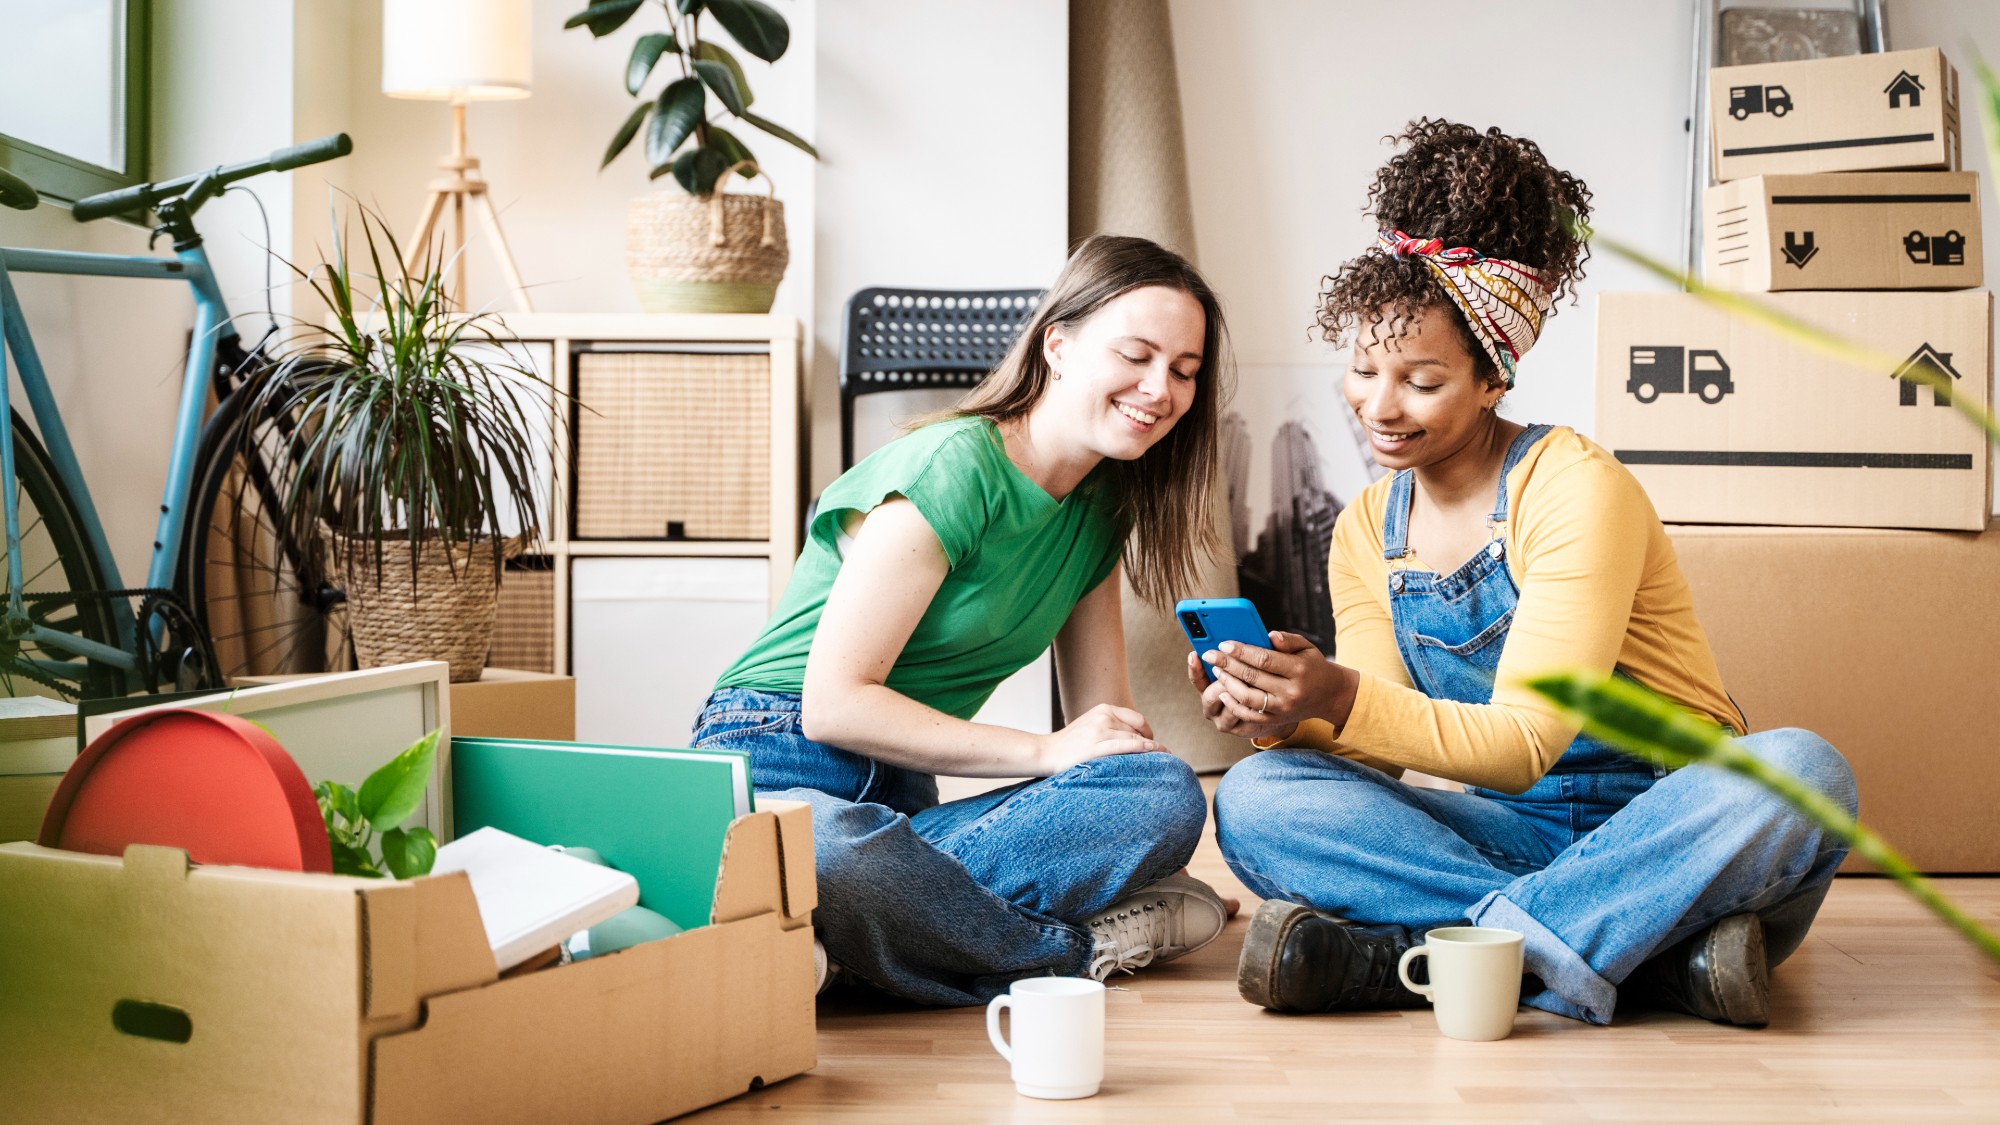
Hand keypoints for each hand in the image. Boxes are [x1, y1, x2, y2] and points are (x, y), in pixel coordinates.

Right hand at [1033, 703, 1162, 773]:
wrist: (1046, 752)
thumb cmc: (1070, 744)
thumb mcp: (1091, 725)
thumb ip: (1111, 726)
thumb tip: (1136, 737)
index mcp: (1103, 709)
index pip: (1136, 719)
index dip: (1148, 732)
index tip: (1152, 744)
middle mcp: (1103, 716)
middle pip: (1138, 730)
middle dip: (1150, 743)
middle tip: (1159, 756)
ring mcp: (1100, 730)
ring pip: (1136, 739)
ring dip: (1152, 749)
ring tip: (1163, 759)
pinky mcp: (1098, 746)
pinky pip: (1129, 747)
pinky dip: (1145, 750)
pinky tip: (1153, 755)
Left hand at [1190, 632, 1353, 739]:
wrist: (1329, 696)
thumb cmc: (1313, 666)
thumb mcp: (1307, 647)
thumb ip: (1288, 639)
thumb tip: (1268, 635)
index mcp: (1298, 670)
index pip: (1264, 659)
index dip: (1241, 651)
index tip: (1224, 643)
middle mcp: (1290, 692)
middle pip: (1252, 677)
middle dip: (1227, 664)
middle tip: (1210, 654)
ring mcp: (1283, 709)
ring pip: (1247, 697)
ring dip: (1228, 683)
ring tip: (1216, 670)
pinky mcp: (1276, 720)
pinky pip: (1250, 715)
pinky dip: (1234, 704)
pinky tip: (1223, 691)